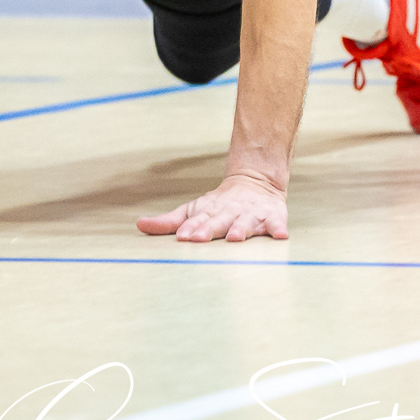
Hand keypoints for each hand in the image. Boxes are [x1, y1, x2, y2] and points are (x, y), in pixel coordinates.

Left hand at [137, 173, 288, 242]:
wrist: (255, 181)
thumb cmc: (218, 205)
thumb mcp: (193, 211)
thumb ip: (168, 221)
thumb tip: (139, 225)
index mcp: (209, 213)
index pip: (198, 221)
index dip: (191, 228)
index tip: (182, 236)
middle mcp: (229, 213)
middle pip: (218, 222)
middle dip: (209, 230)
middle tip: (199, 239)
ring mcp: (250, 215)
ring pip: (245, 223)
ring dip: (240, 230)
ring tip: (235, 238)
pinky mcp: (271, 217)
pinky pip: (275, 223)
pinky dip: (278, 228)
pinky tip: (280, 235)